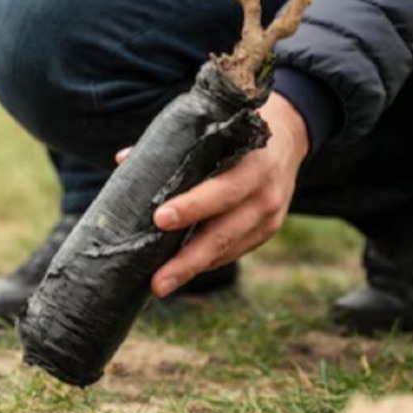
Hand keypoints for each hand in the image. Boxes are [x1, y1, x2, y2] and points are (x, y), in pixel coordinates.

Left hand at [116, 94, 308, 297]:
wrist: (289, 136)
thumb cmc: (236, 130)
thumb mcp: (215, 127)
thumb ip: (173, 146)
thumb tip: (124, 160)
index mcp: (253, 163)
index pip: (222, 190)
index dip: (192, 207)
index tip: (159, 219)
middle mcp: (266, 194)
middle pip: (223, 233)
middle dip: (187, 259)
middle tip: (156, 281)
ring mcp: (269, 217)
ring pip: (227, 249)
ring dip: (192, 269)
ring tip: (160, 285)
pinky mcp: (266, 231)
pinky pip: (233, 251)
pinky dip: (206, 261)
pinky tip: (182, 269)